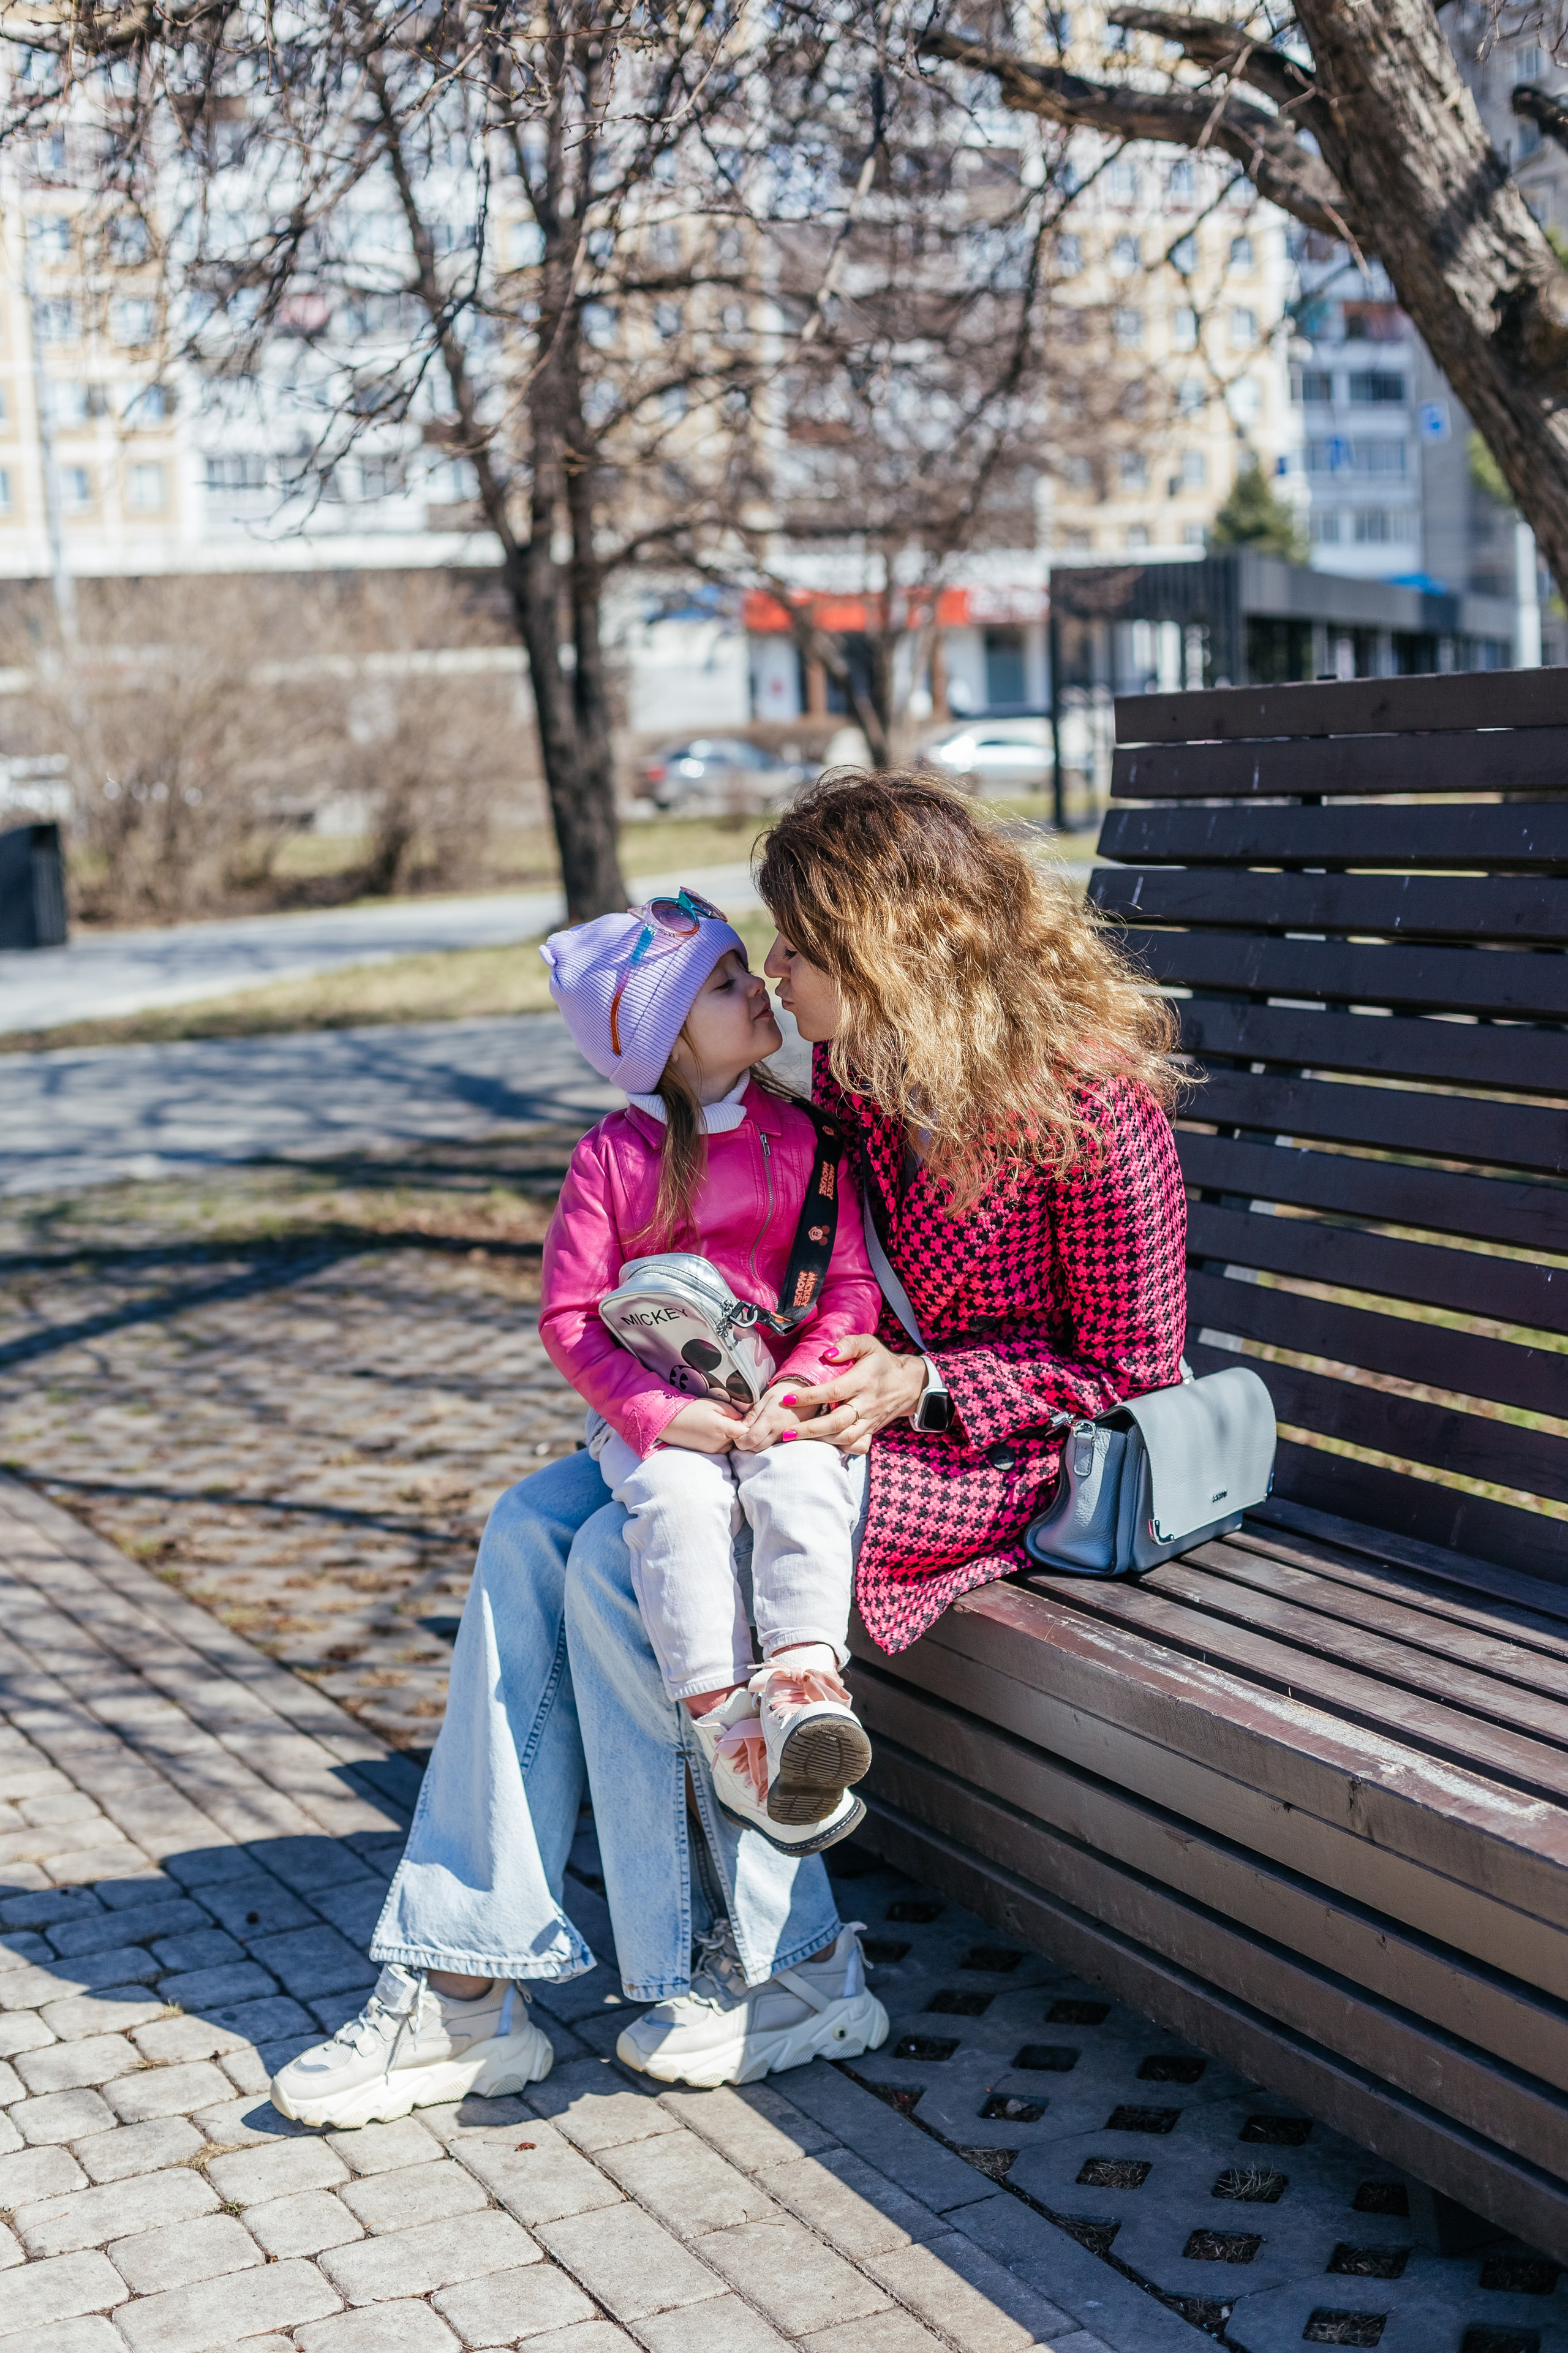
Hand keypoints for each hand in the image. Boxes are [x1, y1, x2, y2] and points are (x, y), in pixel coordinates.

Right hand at [661, 1399, 743, 1453]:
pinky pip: (722, 1447)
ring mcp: (714, 1449)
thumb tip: (744, 1418)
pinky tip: (712, 1430)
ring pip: (731, 1443)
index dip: (749, 1424)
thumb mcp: (713, 1404)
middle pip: (740, 1438)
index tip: (745, 1417)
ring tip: (718, 1423)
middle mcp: (720, 1442)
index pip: (747, 1431)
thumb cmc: (691, 1410)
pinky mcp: (709, 1453)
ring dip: (730, 1435)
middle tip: (729, 1417)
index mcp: (723, 1428)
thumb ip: (732, 1411)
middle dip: (739, 1429)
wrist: (670, 1423)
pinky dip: (722, 1440)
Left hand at [732, 1385, 812, 1453]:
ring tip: (754, 1431)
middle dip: (746, 1444)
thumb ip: (753, 1414)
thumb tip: (740, 1427)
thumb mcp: (765, 1398)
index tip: (737, 1435)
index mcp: (770, 1420)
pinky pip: (775, 1445)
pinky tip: (765, 1433)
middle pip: (756, 1448)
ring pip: (765, 1448)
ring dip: (756, 1444)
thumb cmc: (784, 1392)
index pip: (750, 1440)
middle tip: (743, 1433)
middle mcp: (779, 1432)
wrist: (808, 1391)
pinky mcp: (792, 1438)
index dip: (740, 1441)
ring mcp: (787, 1436)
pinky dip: (767, 1442)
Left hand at [786, 1335, 929, 1454]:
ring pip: (845, 1437)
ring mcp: (870, 1420)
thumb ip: (848, 1344)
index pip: (834, 1391)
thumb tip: (827, 1354)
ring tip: (794, 1438)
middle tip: (785, 1432)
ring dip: (819, 1440)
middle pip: (837, 1422)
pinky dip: (840, 1448)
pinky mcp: (872, 1430)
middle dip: (809, 1429)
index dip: (810, 1396)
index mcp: (863, 1381)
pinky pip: (856, 1445)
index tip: (788, 1398)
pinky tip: (821, 1444)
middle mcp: (867, 1403)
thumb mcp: (868, 1344)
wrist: (909, 1384)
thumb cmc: (882, 1362)